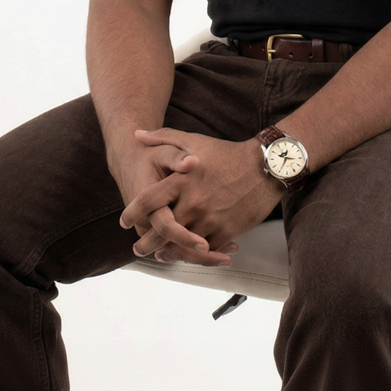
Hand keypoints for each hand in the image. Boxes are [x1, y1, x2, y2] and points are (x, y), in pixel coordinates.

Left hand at [120, 128, 283, 264]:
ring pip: (181, 245)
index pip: (147, 201)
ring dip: (169, 253)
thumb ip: (163, 137)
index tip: (124, 221)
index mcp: (181, 180)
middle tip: (138, 248)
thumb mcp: (194, 140)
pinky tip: (189, 253)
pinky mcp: (227, 230)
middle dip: (145, 244)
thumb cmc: (227, 153)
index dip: (132, 213)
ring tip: (161, 255)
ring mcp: (210, 218)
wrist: (265, 166)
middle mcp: (193, 202)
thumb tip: (137, 135)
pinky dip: (196, 254)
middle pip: (160, 231)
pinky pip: (205, 250)